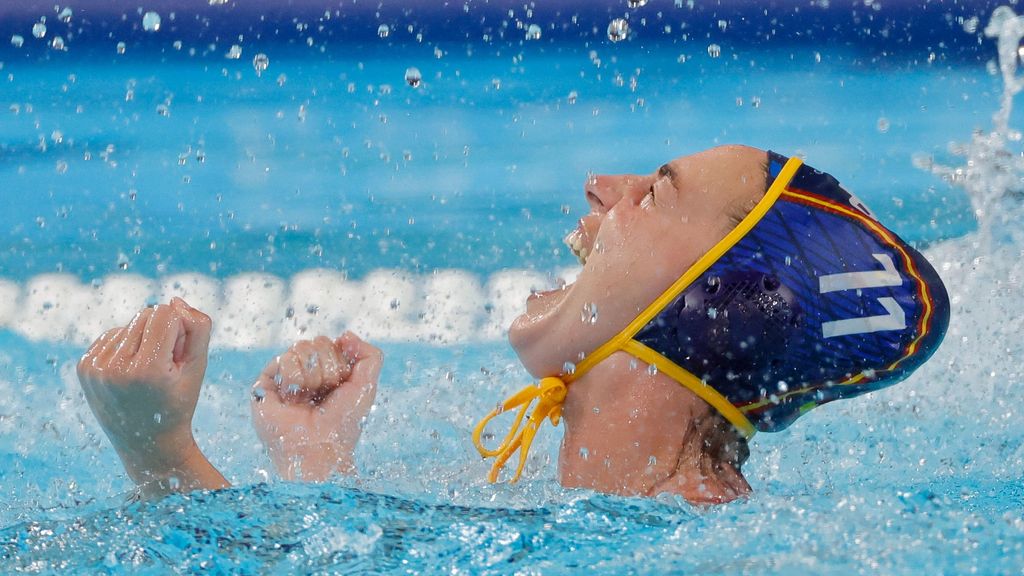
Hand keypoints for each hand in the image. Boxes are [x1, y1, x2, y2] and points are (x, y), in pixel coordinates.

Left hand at [77, 298, 227, 496]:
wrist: (146, 444)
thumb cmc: (178, 403)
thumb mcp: (199, 366)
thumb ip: (198, 327)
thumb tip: (174, 300)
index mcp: (147, 370)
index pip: (165, 313)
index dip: (180, 329)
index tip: (179, 357)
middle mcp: (116, 368)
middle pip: (146, 314)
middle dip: (162, 333)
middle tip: (165, 366)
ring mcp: (95, 368)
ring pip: (129, 323)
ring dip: (143, 339)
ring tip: (148, 371)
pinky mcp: (84, 366)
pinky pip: (112, 335)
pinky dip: (126, 346)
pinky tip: (131, 371)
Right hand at [251, 332, 380, 480]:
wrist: (319, 449)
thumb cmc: (342, 423)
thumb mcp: (367, 386)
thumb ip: (370, 356)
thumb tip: (344, 335)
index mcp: (328, 373)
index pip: (334, 344)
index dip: (341, 362)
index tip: (341, 386)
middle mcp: (306, 374)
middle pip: (318, 342)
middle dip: (328, 368)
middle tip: (324, 394)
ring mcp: (286, 378)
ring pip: (301, 347)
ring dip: (312, 376)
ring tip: (308, 399)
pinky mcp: (265, 385)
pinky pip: (283, 359)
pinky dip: (295, 379)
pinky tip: (293, 399)